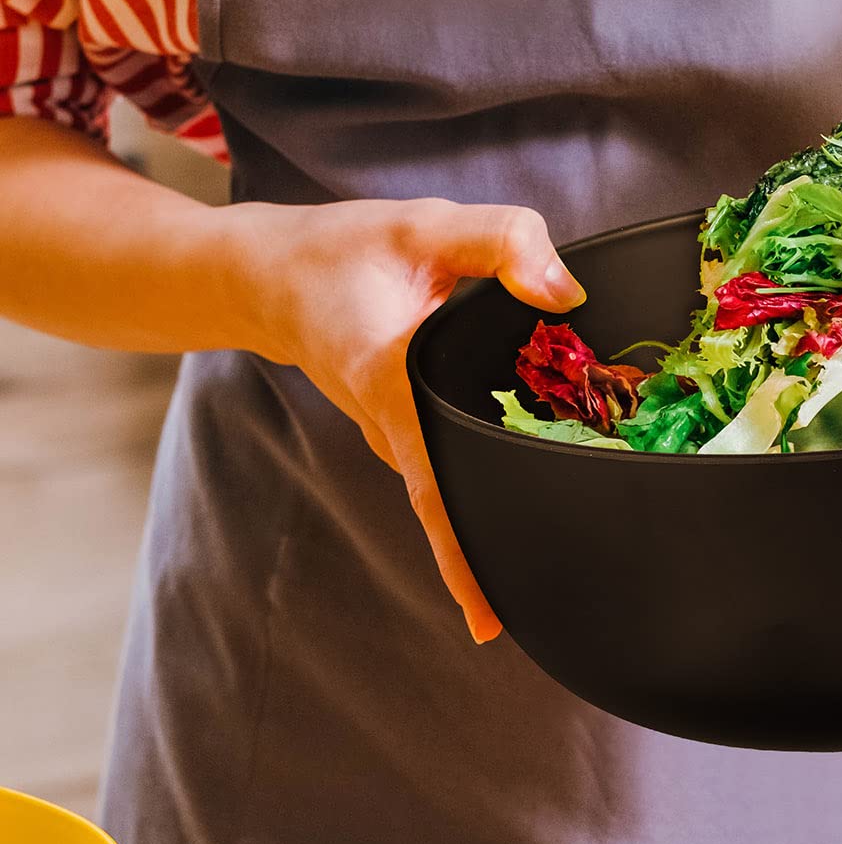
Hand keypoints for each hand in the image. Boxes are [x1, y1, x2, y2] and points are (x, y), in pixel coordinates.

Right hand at [232, 197, 583, 642]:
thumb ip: (503, 243)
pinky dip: (493, 479)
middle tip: (561, 602)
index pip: (434, 483)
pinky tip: (548, 485)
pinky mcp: (407, 432)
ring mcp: (397, 438)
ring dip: (501, 518)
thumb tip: (569, 294)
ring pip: (456, 488)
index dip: (461, 551)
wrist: (269, 277)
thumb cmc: (343, 250)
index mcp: (391, 384)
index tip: (487, 617)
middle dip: (500, 553)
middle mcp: (391, 430)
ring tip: (568, 559)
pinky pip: (453, 468)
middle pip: (455, 503)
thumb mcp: (424, 226)